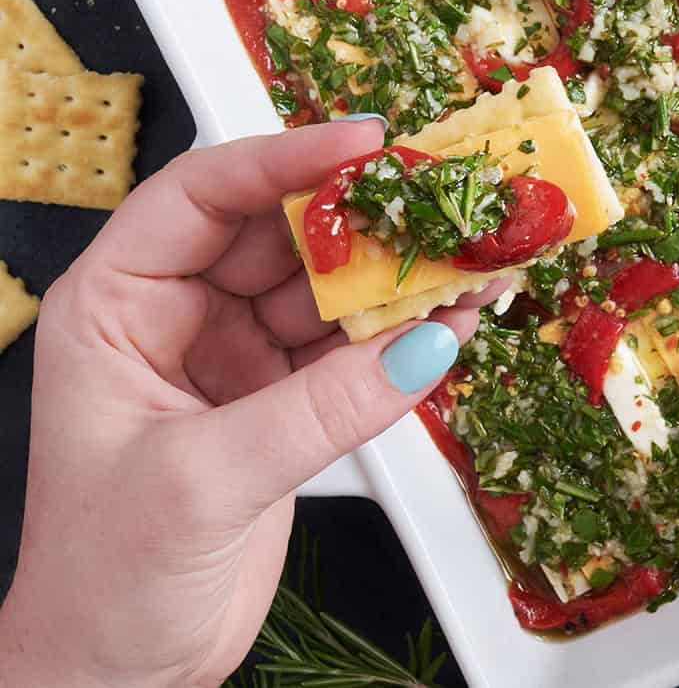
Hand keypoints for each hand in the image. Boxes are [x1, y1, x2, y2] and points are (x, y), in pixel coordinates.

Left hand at [0, 122, 500, 687]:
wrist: (122, 671)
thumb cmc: (106, 579)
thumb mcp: (205, 480)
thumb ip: (321, 408)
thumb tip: (425, 345)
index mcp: (117, 305)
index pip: (203, 196)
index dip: (284, 158)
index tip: (364, 143)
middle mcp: (178, 315)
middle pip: (281, 233)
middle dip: (364, 217)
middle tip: (443, 199)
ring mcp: (237, 356)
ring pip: (328, 288)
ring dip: (399, 275)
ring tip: (473, 256)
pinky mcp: (284, 399)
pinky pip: (353, 347)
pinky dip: (406, 333)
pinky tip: (456, 317)